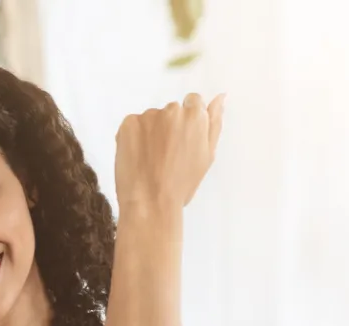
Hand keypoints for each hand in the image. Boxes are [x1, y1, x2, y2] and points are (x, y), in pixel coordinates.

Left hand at [114, 93, 224, 211]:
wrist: (150, 204)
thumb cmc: (180, 186)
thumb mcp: (207, 156)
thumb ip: (214, 124)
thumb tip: (220, 98)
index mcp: (195, 116)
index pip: (192, 103)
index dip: (185, 124)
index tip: (179, 142)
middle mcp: (173, 110)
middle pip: (170, 112)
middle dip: (167, 128)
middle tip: (164, 157)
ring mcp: (149, 116)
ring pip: (150, 120)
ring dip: (149, 134)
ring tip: (149, 161)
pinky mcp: (128, 124)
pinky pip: (131, 126)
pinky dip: (132, 138)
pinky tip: (136, 158)